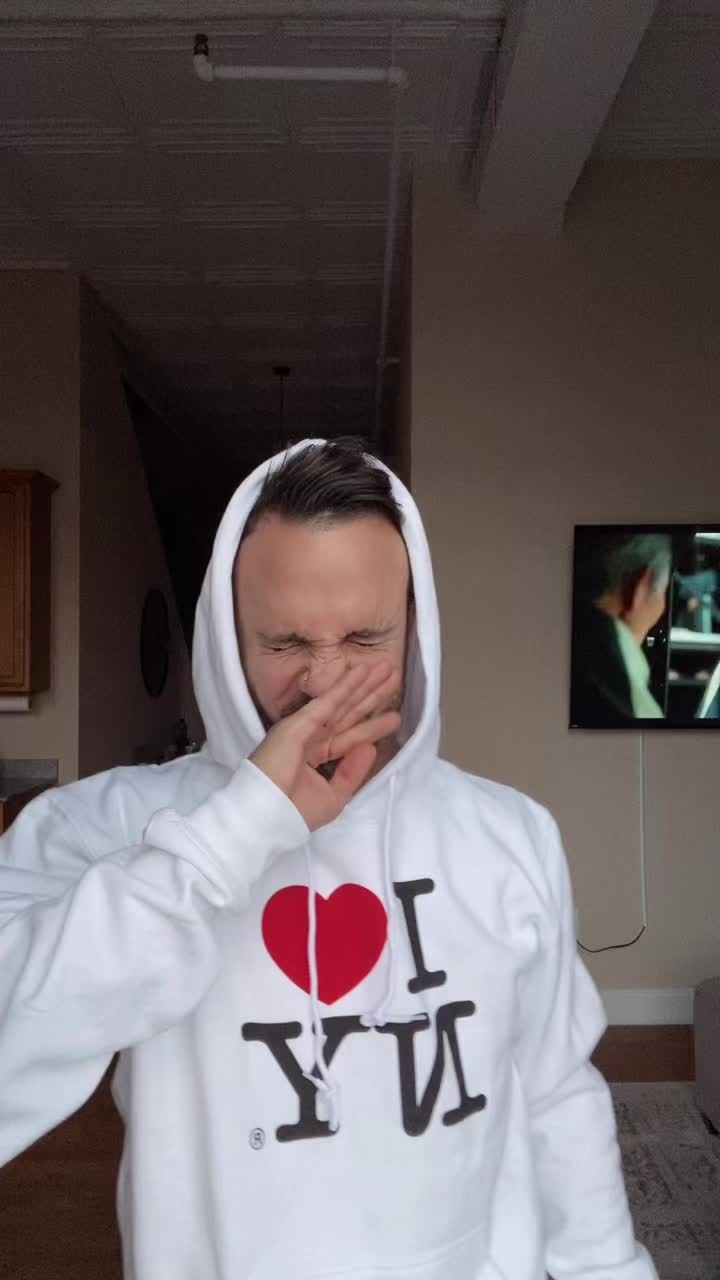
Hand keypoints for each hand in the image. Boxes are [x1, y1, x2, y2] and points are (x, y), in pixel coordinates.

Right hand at [250, 663, 400, 830]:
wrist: (269, 817)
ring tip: (387, 668)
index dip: (372, 726)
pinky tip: (360, 671)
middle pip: (349, 713)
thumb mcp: (334, 796)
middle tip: (393, 677)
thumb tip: (370, 748)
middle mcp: (311, 738)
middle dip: (371, 696)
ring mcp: (303, 728)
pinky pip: (326, 702)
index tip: (395, 716)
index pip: (350, 736)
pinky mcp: (297, 723)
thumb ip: (352, 772)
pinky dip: (344, 686)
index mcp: (316, 756)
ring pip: (341, 702)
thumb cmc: (296, 812)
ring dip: (363, 684)